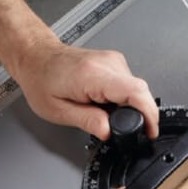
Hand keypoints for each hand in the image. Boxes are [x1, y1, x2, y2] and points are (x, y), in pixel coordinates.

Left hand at [13, 38, 158, 139]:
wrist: (37, 56)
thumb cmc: (41, 80)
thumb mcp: (58, 111)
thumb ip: (87, 121)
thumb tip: (108, 132)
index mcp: (92, 75)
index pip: (135, 92)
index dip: (149, 114)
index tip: (150, 130)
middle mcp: (107, 63)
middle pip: (140, 93)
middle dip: (136, 115)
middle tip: (115, 126)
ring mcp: (114, 60)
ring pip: (136, 90)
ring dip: (127, 108)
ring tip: (101, 110)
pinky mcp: (116, 62)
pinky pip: (130, 85)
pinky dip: (123, 99)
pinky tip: (104, 101)